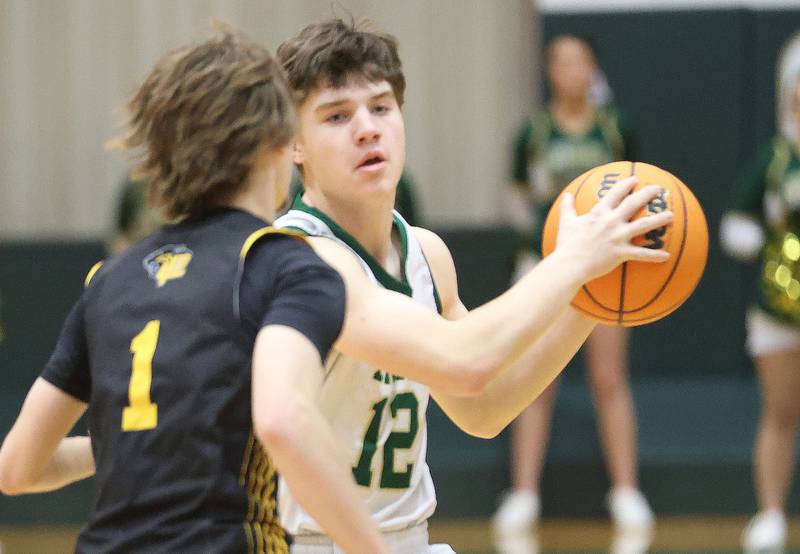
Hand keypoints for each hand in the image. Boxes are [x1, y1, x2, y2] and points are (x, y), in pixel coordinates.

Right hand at [554, 176, 672, 280]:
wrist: (570, 265)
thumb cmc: (566, 244)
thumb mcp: (566, 222)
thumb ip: (568, 207)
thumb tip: (567, 195)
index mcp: (599, 213)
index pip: (615, 193)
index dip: (626, 185)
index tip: (635, 179)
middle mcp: (611, 221)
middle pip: (634, 204)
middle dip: (648, 194)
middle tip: (659, 189)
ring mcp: (618, 237)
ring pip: (644, 226)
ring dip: (659, 220)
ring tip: (671, 215)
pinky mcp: (621, 253)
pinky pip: (642, 254)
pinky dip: (654, 255)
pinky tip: (666, 256)